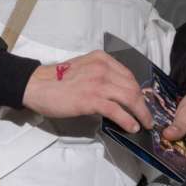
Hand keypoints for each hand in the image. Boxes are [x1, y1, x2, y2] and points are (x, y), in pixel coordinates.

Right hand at [22, 51, 154, 133]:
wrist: (37, 86)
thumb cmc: (57, 80)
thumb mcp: (83, 68)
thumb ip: (100, 75)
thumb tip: (117, 94)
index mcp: (101, 59)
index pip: (128, 75)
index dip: (139, 91)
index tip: (142, 102)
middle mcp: (103, 67)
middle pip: (133, 87)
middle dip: (143, 104)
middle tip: (147, 117)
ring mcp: (98, 83)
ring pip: (130, 98)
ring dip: (141, 113)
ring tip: (144, 124)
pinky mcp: (91, 99)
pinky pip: (117, 111)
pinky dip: (128, 120)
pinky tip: (132, 127)